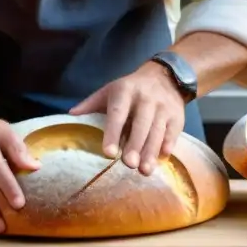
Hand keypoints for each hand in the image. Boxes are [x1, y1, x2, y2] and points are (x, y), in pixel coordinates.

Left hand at [69, 62, 185, 175]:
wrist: (165, 76)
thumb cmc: (130, 89)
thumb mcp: (110, 90)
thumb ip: (91, 103)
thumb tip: (70, 115)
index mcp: (125, 91)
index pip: (118, 114)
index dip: (113, 133)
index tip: (108, 153)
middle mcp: (145, 98)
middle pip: (140, 124)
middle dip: (135, 145)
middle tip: (129, 165)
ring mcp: (163, 107)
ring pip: (157, 131)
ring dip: (151, 151)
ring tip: (144, 170)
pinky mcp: (177, 116)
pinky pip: (172, 132)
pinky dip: (168, 145)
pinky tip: (162, 158)